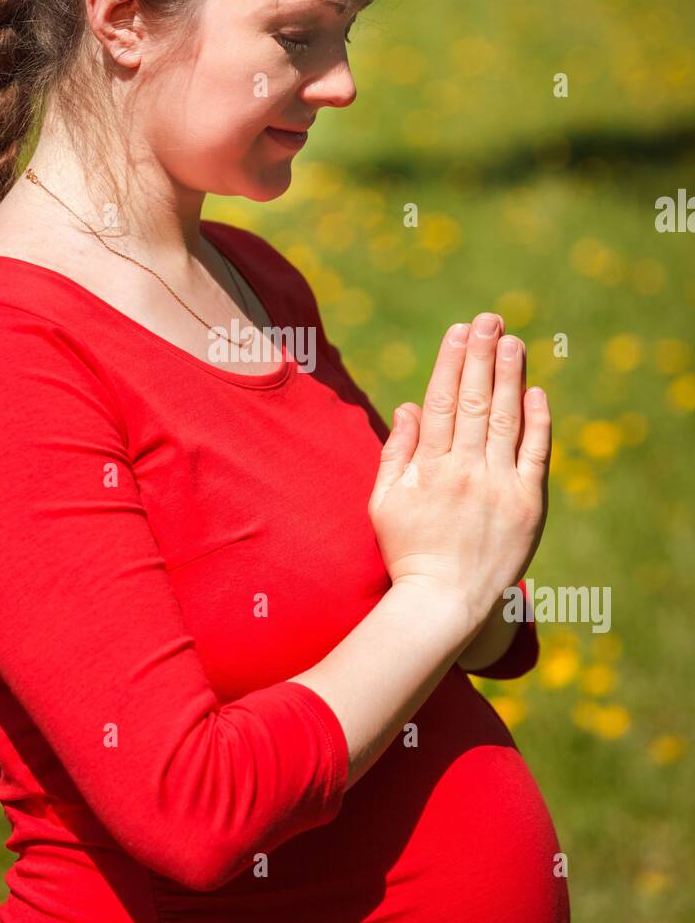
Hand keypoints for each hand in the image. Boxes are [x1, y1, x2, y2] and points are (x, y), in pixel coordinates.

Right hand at [368, 313, 550, 636]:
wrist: (445, 603)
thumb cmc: (407, 551)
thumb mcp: (384, 502)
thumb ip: (397, 451)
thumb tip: (410, 405)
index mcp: (429, 468)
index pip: (442, 401)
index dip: (451, 362)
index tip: (459, 331)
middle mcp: (465, 471)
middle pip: (476, 401)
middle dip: (482, 355)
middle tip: (490, 318)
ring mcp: (500, 487)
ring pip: (507, 420)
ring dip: (510, 376)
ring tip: (513, 341)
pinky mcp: (529, 505)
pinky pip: (535, 455)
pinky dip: (537, 422)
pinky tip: (536, 392)